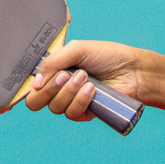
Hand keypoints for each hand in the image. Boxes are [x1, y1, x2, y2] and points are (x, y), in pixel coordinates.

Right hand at [24, 39, 144, 121]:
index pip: (32, 85)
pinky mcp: (84, 113)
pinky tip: (92, 90)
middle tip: (66, 75)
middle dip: (49, 89)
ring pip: (54, 107)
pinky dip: (80, 101)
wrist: (132, 70)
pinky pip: (71, 114)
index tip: (40, 79)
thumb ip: (53, 62)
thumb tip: (35, 82)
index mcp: (55, 71)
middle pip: (35, 102)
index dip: (32, 85)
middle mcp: (60, 88)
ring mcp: (71, 102)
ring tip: (86, 78)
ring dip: (69, 91)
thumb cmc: (108, 56)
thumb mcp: (77, 49)